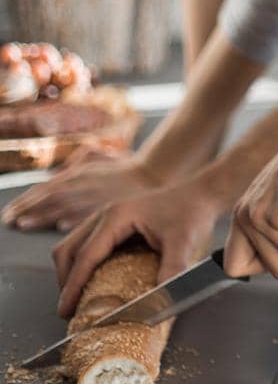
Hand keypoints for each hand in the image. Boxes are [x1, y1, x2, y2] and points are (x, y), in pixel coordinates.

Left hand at [2, 156, 162, 233]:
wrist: (157, 174)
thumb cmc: (127, 170)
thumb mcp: (100, 158)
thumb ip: (78, 163)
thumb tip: (58, 175)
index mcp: (79, 174)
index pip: (46, 189)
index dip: (26, 200)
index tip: (10, 213)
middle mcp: (84, 183)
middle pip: (49, 196)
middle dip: (27, 208)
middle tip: (9, 221)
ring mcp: (96, 195)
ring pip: (64, 205)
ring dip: (41, 215)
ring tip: (23, 224)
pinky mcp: (110, 207)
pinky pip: (90, 213)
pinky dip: (73, 217)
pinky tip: (61, 225)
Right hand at [53, 180, 222, 319]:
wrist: (201, 194)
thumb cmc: (192, 214)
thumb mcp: (184, 242)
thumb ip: (172, 269)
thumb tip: (160, 300)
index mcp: (116, 216)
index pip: (85, 256)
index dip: (73, 285)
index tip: (65, 310)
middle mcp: (106, 215)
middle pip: (69, 250)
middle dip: (66, 281)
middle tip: (69, 310)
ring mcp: (107, 218)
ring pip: (74, 246)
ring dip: (71, 273)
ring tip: (77, 301)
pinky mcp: (113, 224)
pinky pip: (87, 246)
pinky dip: (82, 266)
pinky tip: (92, 284)